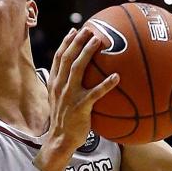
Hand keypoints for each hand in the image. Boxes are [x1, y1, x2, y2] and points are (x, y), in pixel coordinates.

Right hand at [37, 27, 118, 170]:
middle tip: (90, 30)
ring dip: (88, 53)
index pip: (59, 58)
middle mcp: (60, 87)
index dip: (66, 43)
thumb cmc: (64, 122)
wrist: (60, 141)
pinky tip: (117, 77)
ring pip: (77, 69)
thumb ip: (65, 88)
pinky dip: (106, 85)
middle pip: (68, 58)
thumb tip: (76, 79)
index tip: (75, 31)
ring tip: (99, 42)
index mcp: (55, 84)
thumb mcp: (59, 102)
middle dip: (77, 42)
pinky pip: (95, 93)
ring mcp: (69, 96)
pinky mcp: (80, 108)